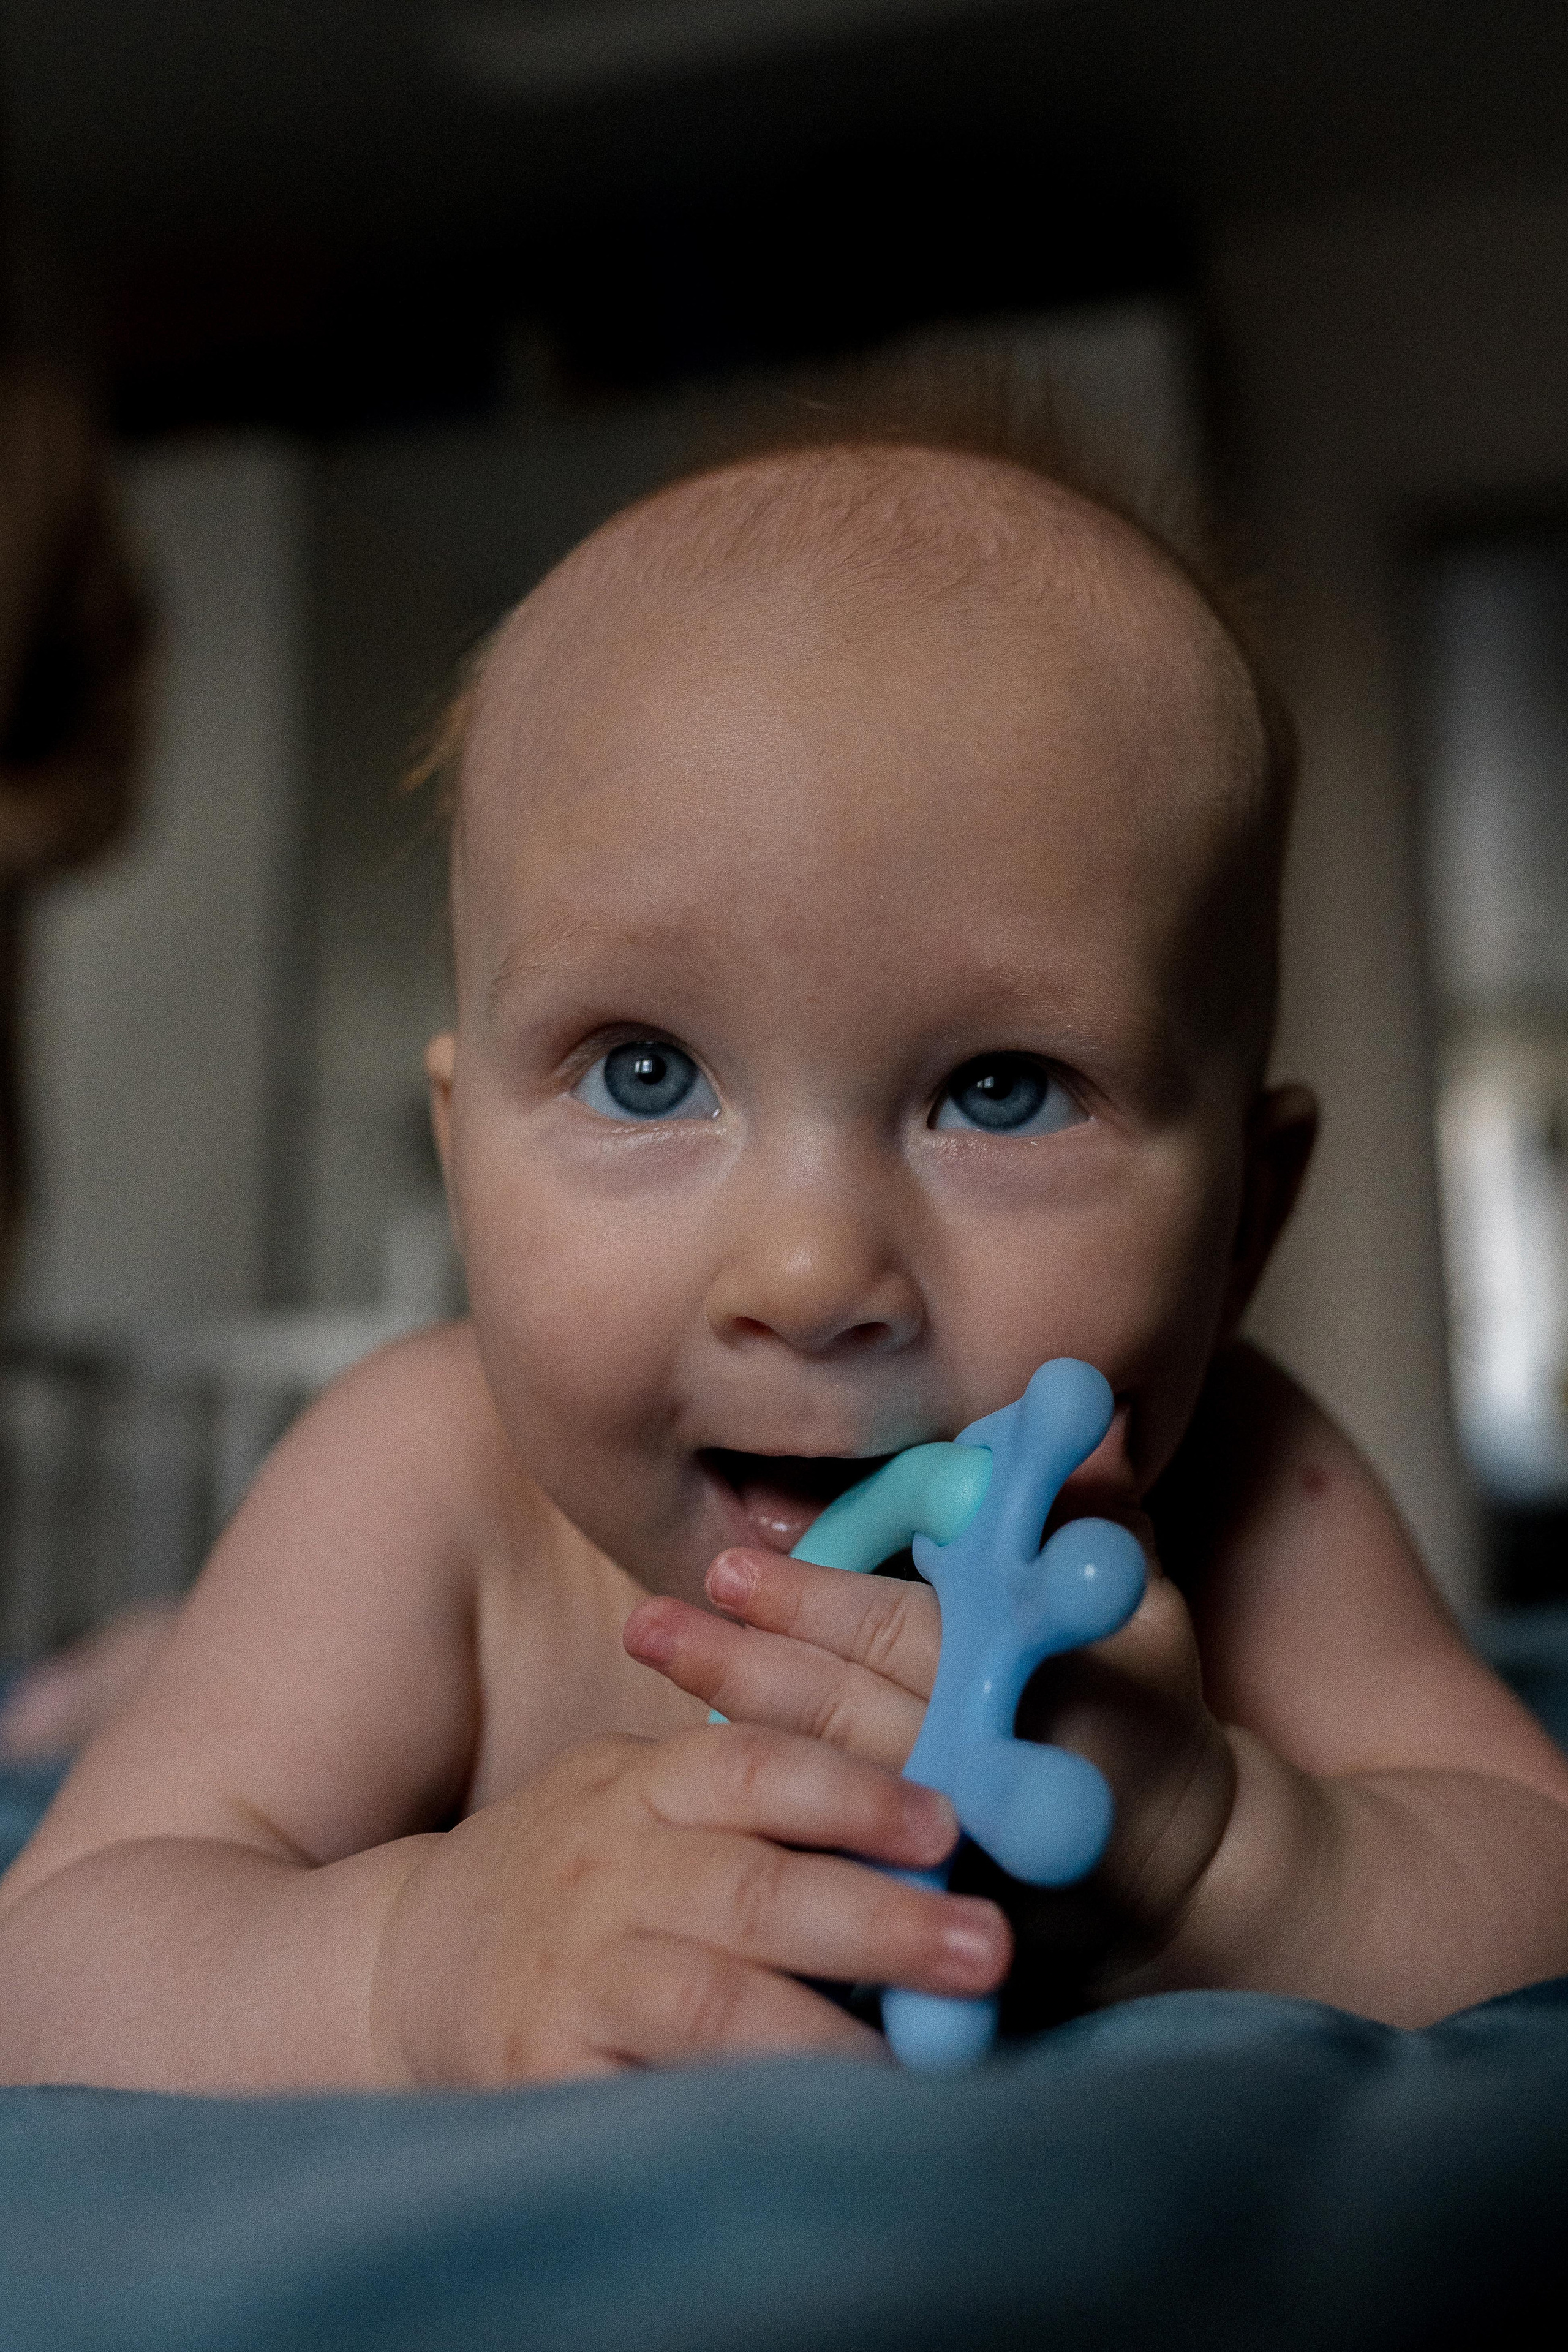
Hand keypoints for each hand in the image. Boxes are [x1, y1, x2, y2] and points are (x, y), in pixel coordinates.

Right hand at [369, 1722, 1009, 2082]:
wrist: (401, 1964)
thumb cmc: (562, 1875)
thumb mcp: (628, 1793)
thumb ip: (736, 1786)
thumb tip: (912, 1795)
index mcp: (638, 1790)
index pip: (749, 1765)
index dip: (851, 1789)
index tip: (946, 1821)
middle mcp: (605, 1872)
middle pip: (750, 1889)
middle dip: (876, 1917)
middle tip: (983, 1946)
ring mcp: (574, 1976)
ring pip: (708, 2001)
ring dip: (825, 2033)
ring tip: (920, 2066)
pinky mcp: (545, 2073)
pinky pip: (655, 2097)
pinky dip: (740, 2116)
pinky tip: (813, 2131)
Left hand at [624, 1535, 1236, 2019]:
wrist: (1177, 1880)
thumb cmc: (1148, 1710)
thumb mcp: (1144, 1610)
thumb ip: (1101, 1514)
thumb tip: (1093, 1408)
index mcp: (1037, 1684)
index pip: (903, 1636)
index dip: (812, 1603)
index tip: (726, 1567)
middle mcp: (990, 1772)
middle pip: (845, 1718)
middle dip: (742, 1667)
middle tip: (649, 1620)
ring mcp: (961, 1860)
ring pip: (826, 1790)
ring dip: (732, 1730)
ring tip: (654, 1659)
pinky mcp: (935, 1924)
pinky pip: (835, 1870)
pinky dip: (765, 1826)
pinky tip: (690, 1789)